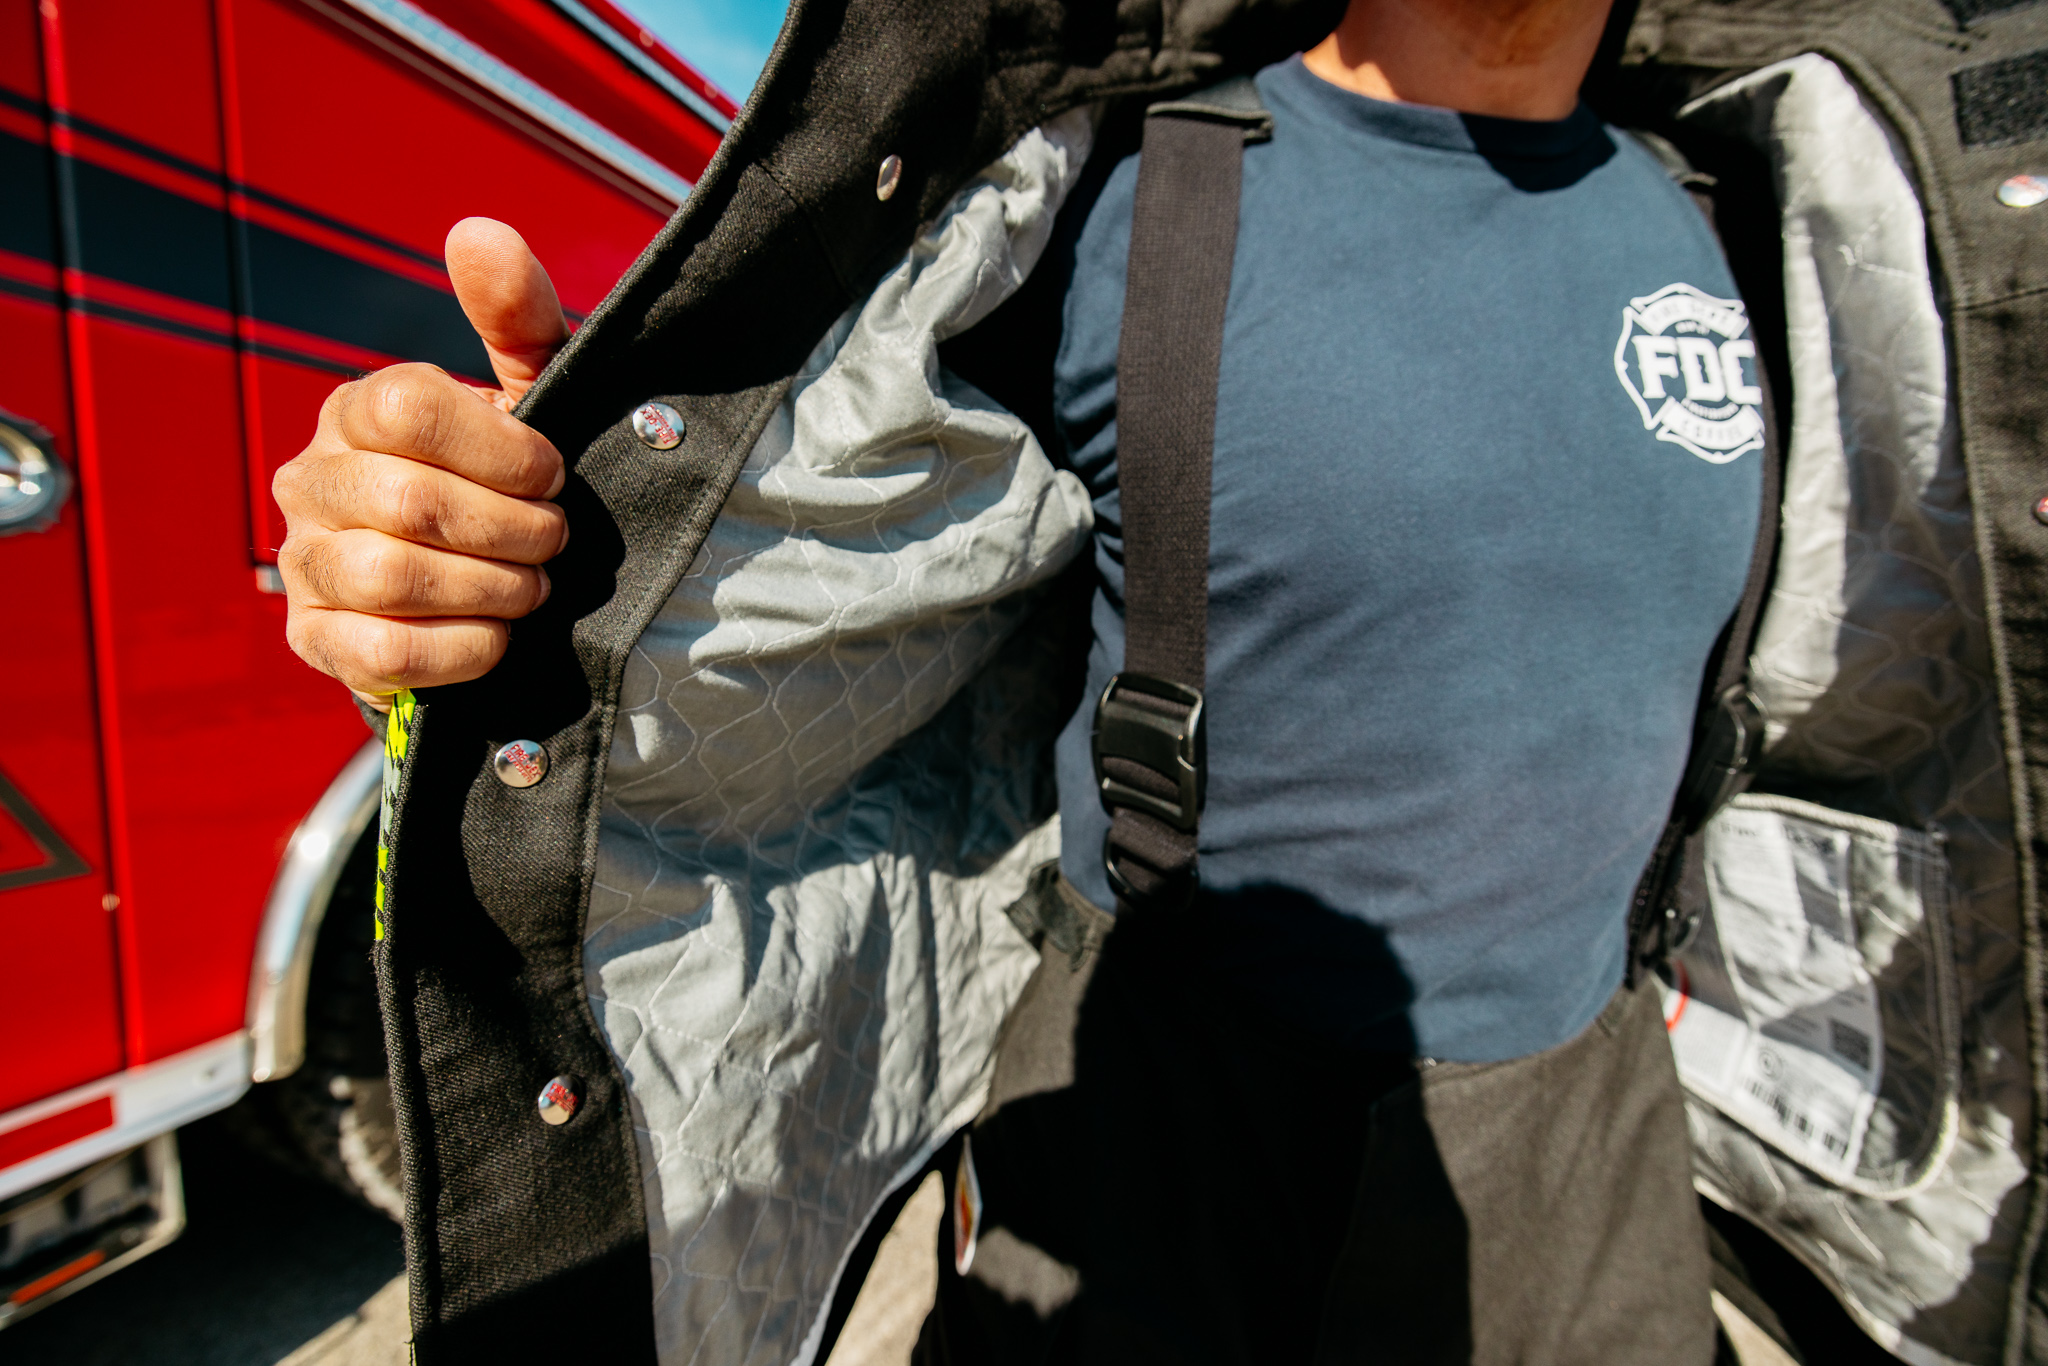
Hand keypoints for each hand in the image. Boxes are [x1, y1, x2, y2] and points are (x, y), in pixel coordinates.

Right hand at [274, 219, 572, 709]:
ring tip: (531, 587)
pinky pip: (383, 653)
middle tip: (554, 542)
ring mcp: (305, 562)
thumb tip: (478, 233)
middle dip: (514, 530)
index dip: (505, 450)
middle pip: (414, 502)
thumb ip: (516, 315)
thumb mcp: (530, 392)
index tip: (553, 475)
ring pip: (396, 578)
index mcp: (358, 408)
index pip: (411, 408)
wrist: (485, 585)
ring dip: (494, 589)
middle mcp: (313, 479)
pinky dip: (463, 649)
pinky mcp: (317, 639)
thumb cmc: (508, 478)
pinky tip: (497, 635)